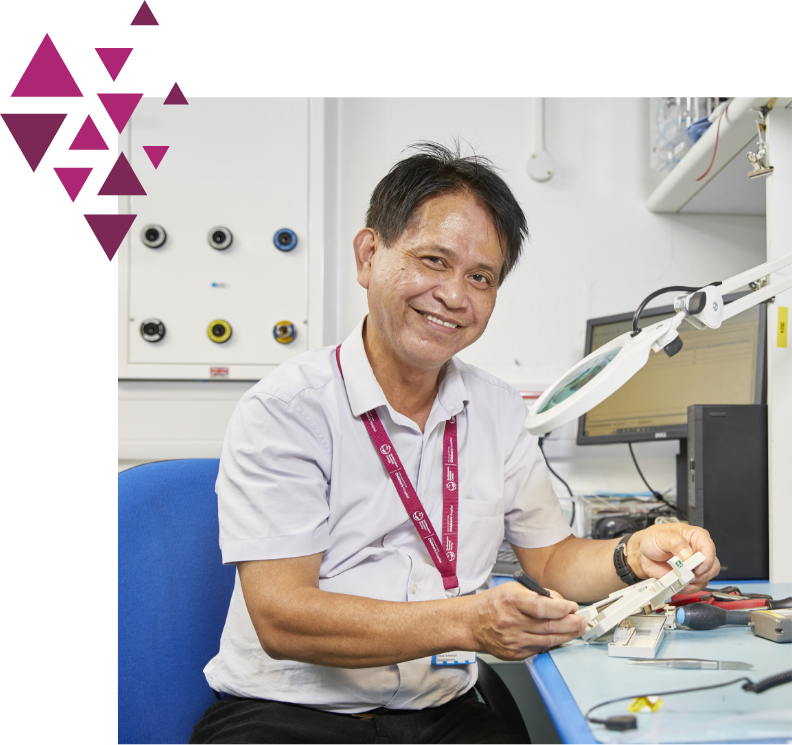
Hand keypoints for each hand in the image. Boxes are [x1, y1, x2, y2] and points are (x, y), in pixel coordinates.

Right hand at [468, 583, 587, 660]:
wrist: (472, 623)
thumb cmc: (493, 604)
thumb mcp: (513, 588)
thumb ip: (537, 594)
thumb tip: (561, 603)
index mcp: (511, 600)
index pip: (541, 606)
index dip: (561, 608)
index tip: (572, 607)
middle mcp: (511, 621)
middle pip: (549, 626)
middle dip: (572, 624)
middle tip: (582, 620)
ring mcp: (513, 640)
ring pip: (549, 640)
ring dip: (568, 635)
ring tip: (577, 629)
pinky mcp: (514, 654)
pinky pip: (540, 649)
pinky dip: (553, 643)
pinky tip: (560, 638)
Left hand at [626, 523, 719, 591]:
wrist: (643, 553)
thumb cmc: (653, 539)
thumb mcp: (662, 537)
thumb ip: (675, 543)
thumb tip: (687, 554)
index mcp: (696, 536)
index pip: (709, 548)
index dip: (706, 560)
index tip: (697, 568)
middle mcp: (698, 551)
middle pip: (712, 567)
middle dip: (700, 574)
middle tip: (685, 574)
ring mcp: (695, 566)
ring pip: (705, 579)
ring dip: (691, 582)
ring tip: (676, 576)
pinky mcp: (689, 577)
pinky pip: (694, 587)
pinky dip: (685, 587)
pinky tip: (676, 581)